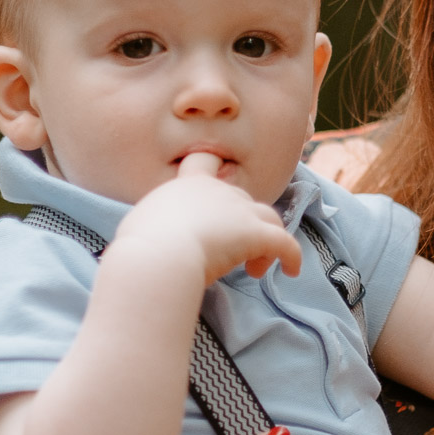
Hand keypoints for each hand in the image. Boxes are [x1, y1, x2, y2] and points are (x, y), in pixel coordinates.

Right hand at [115, 151, 300, 284]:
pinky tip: (291, 271)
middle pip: (241, 198)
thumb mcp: (141, 225)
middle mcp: (216, 191)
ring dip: (266, 238)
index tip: (218, 185)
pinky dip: (292, 256)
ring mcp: (239, 210)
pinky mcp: (255, 233)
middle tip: (230, 252)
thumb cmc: (142, 245)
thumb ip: (155, 223)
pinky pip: (285, 243)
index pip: (203, 163)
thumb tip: (153, 236)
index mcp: (186, 185)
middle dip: (241, 222)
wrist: (158, 255)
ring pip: (269, 216)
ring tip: (255, 269)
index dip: (214, 170)